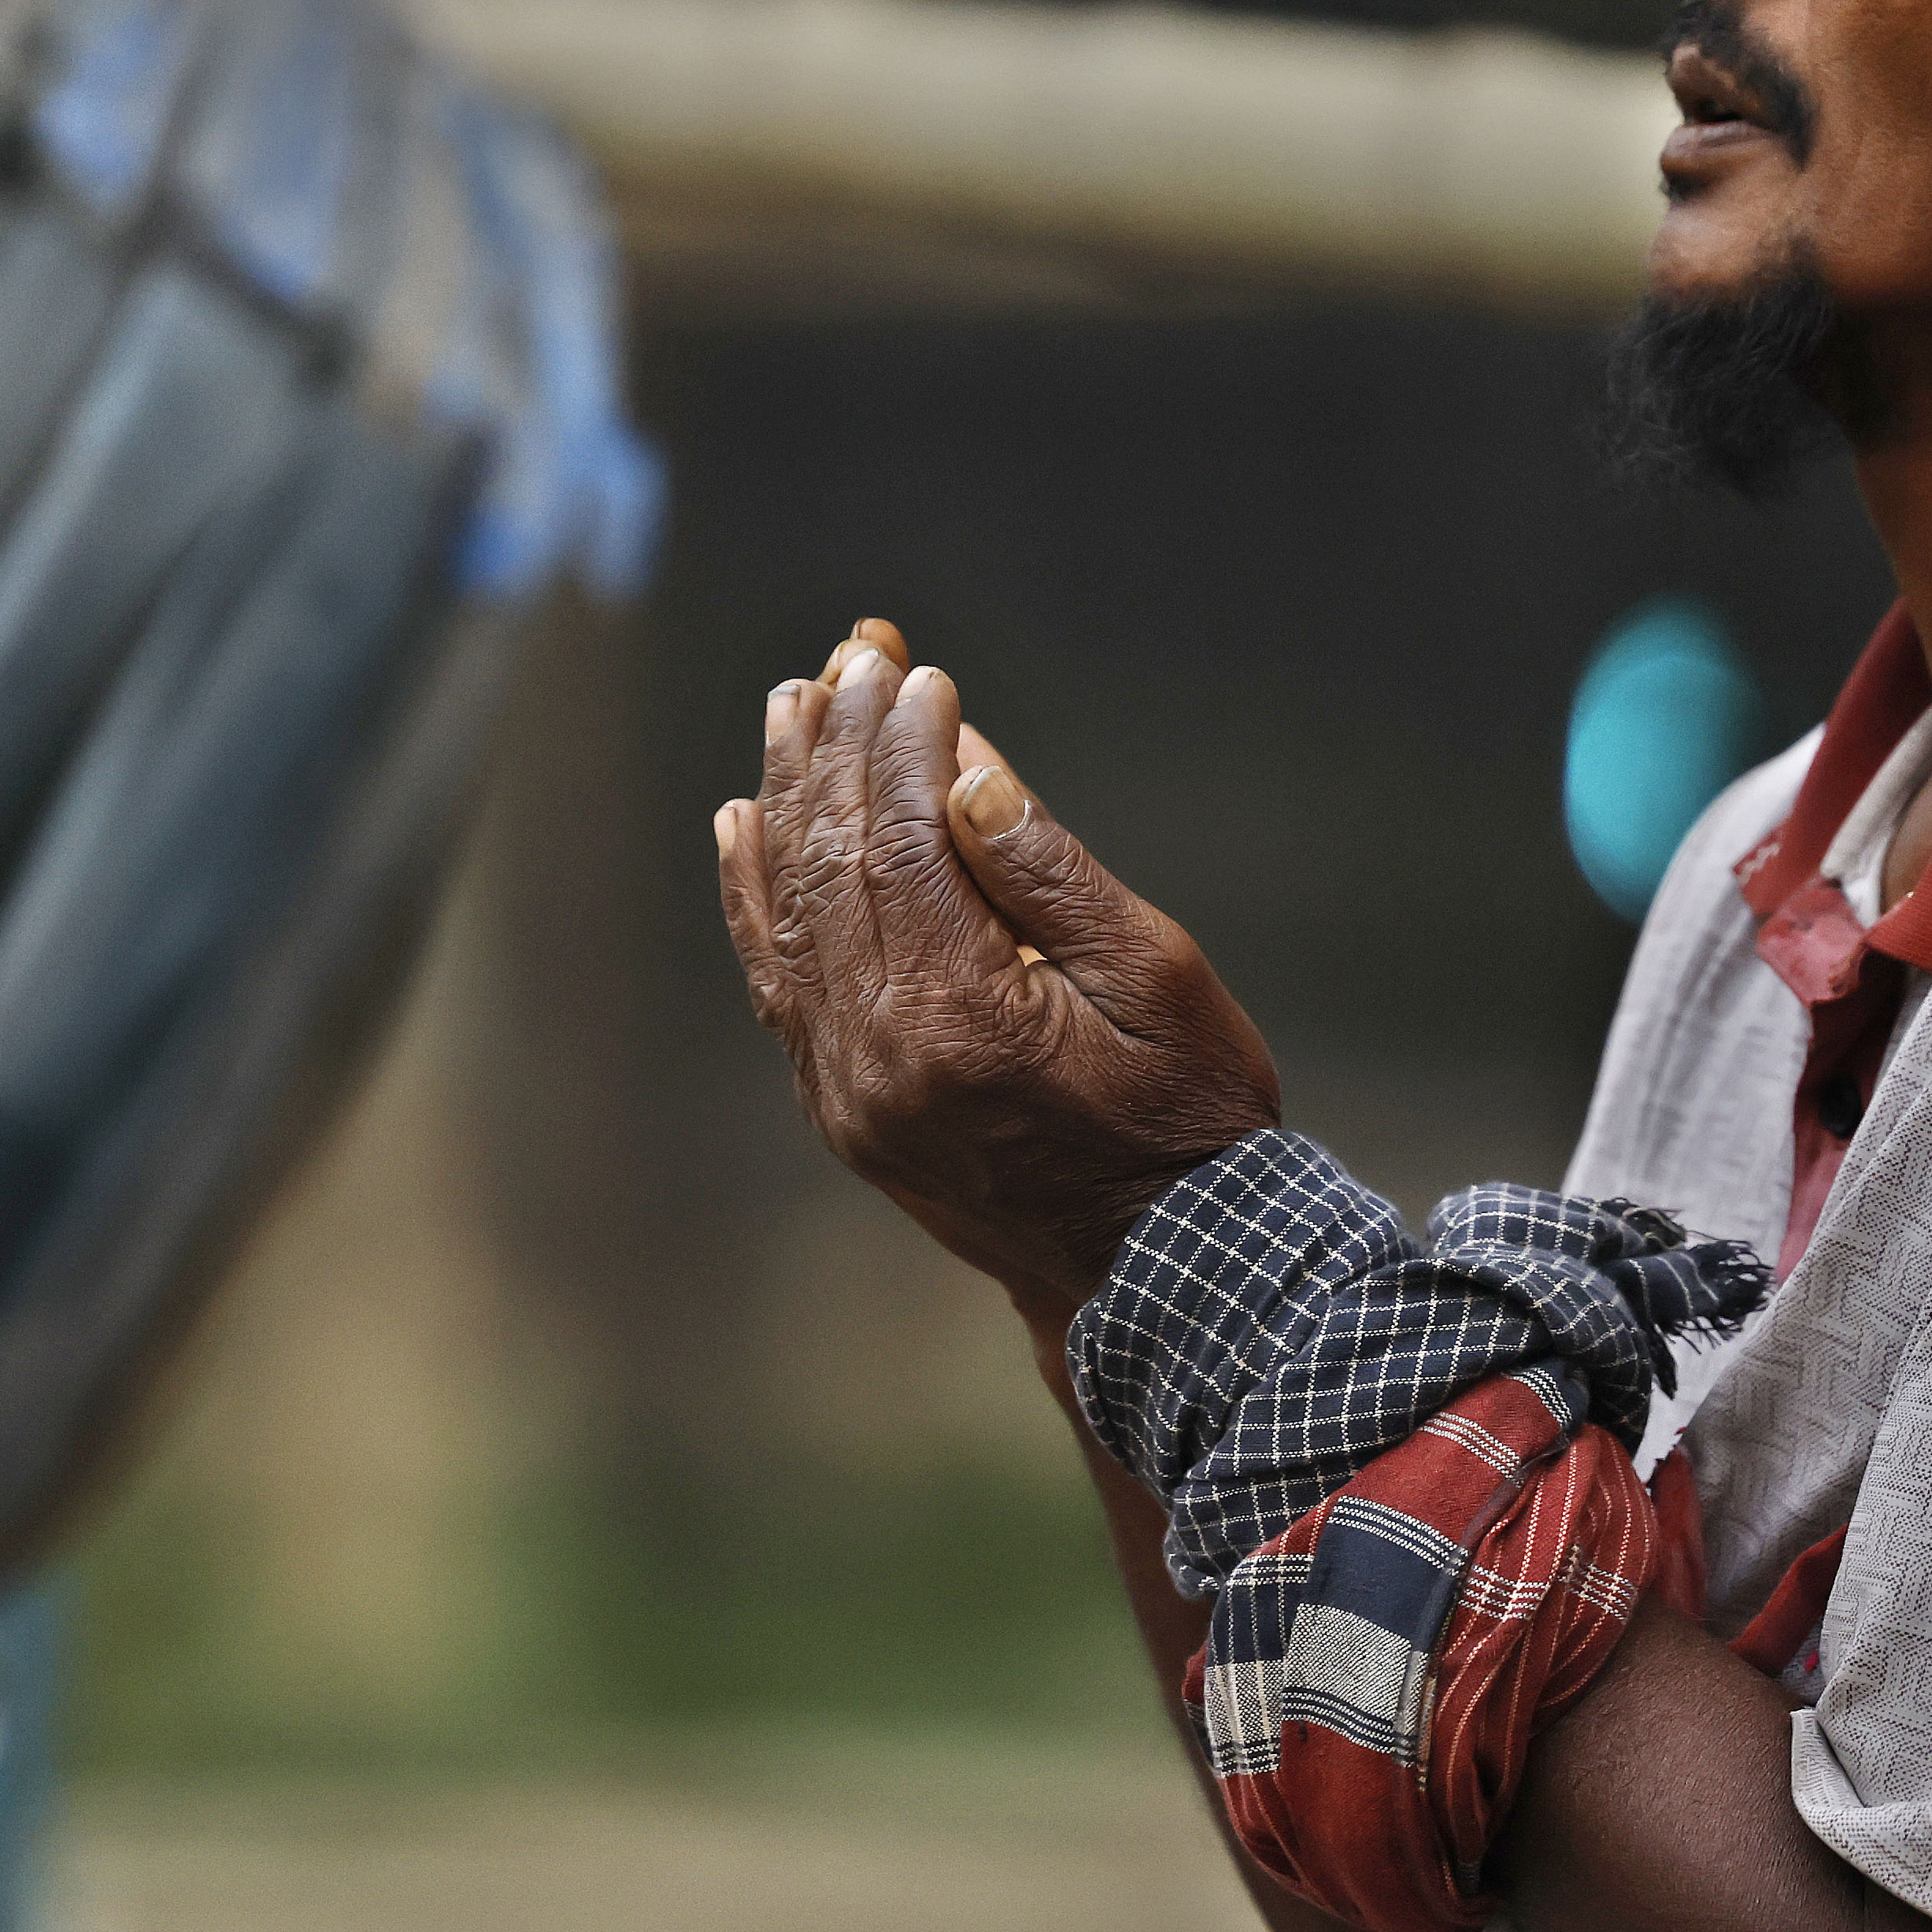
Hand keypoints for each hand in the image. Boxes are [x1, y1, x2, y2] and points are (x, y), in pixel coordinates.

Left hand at [713, 618, 1283, 1309]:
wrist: (1154, 1273)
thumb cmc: (1185, 1119)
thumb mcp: (1154, 981)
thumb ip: (1051, 875)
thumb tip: (967, 774)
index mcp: (966, 1016)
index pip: (906, 843)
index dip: (906, 747)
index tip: (918, 673)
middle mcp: (882, 1054)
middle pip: (836, 863)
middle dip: (841, 747)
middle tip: (852, 658)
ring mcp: (848, 1089)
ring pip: (794, 912)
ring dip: (790, 799)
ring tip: (794, 706)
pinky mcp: (840, 1109)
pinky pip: (777, 981)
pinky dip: (755, 897)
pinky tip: (746, 823)